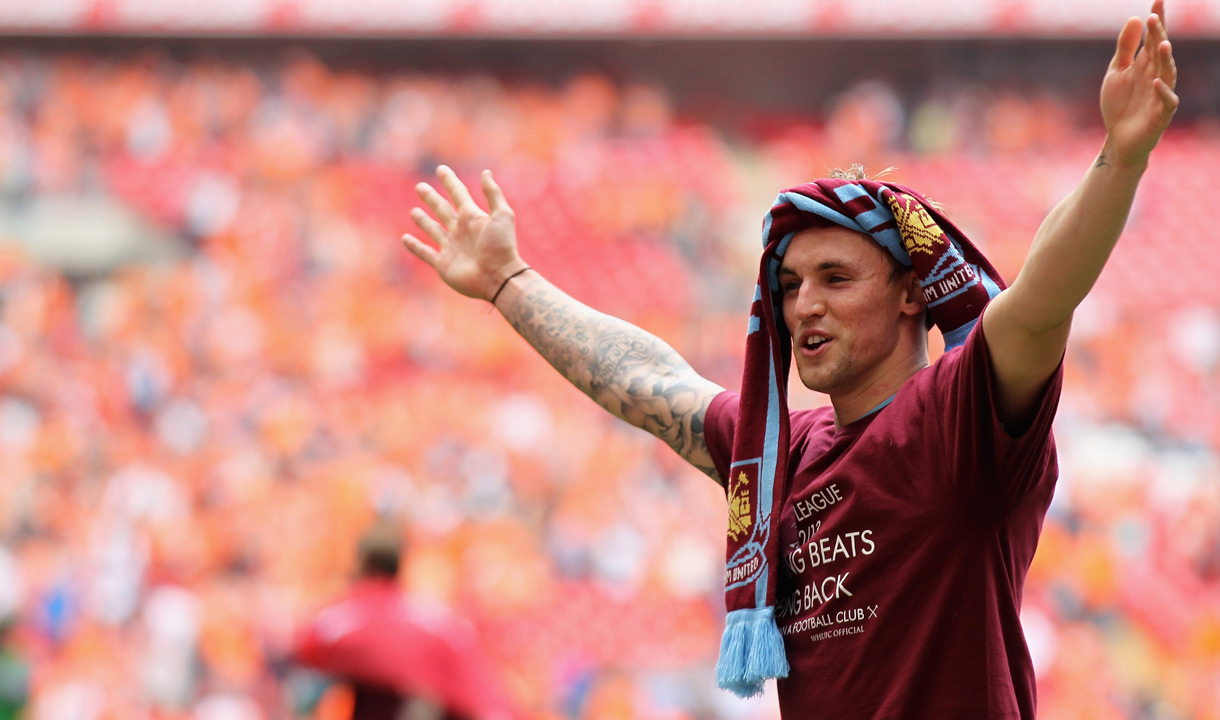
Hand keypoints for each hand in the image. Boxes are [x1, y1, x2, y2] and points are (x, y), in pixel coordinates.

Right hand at [401, 166, 527, 301]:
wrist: (499, 277)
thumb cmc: (502, 246)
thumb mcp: (502, 215)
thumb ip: (493, 194)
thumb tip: (485, 172)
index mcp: (472, 217)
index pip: (458, 194)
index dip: (450, 181)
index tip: (441, 169)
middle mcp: (460, 230)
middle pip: (442, 209)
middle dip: (432, 198)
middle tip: (421, 186)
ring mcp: (451, 247)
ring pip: (433, 229)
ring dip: (423, 221)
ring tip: (414, 211)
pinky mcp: (443, 264)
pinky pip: (425, 253)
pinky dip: (415, 246)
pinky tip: (405, 239)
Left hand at [1099, 0, 1178, 167]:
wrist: (1118, 139)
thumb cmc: (1120, 105)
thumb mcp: (1116, 72)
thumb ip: (1125, 48)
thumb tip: (1135, 17)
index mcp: (1146, 64)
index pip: (1154, 38)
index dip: (1157, 21)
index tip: (1157, 0)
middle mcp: (1157, 75)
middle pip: (1160, 52)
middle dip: (1158, 36)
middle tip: (1153, 18)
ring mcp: (1160, 94)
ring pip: (1168, 73)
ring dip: (1165, 59)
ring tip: (1162, 44)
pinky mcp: (1160, 114)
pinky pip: (1167, 101)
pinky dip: (1163, 92)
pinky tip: (1156, 81)